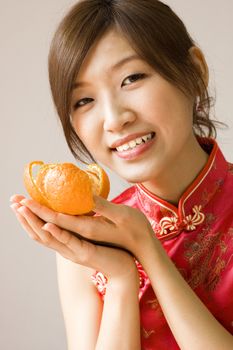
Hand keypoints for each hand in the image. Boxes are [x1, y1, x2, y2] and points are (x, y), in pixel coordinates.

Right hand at [10, 195, 138, 283]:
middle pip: (39, 232)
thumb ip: (77, 224)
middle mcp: (65, 247)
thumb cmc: (108, 249)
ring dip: (35, 222)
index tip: (18, 201)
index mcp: (66, 241)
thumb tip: (71, 208)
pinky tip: (48, 224)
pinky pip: (69, 241)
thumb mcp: (89, 234)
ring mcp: (74, 251)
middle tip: (12, 202)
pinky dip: (57, 233)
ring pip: (49, 237)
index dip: (28, 215)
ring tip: (23, 209)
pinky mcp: (86, 253)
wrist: (124, 268)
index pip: (42, 227)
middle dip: (25, 216)